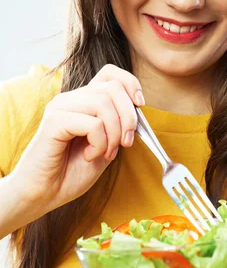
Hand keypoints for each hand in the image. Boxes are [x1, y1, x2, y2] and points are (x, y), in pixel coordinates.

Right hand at [10, 64, 144, 218]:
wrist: (45, 194)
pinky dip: (99, 144)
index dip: (130, 84)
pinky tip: (88, 156)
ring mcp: (61, 107)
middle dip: (129, 117)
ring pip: (103, 103)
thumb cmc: (72, 172)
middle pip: (112, 88)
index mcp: (84, 101)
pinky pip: (92, 124)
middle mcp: (71, 99)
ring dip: (114, 133)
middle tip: (126, 143)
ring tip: (105, 153)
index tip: (140, 105)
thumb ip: (119, 126)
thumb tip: (138, 109)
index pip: (110, 73)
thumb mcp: (106, 145)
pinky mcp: (54, 121)